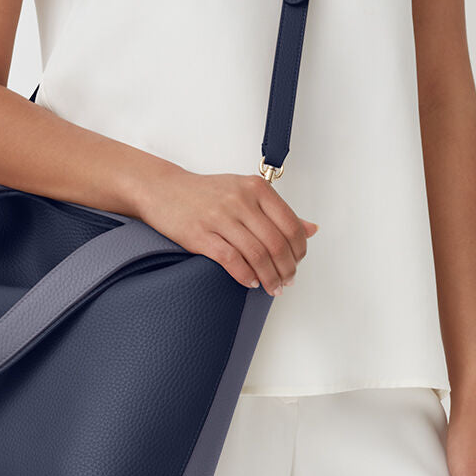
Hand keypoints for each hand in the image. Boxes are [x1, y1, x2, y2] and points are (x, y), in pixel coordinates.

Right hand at [138, 168, 317, 295]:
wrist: (163, 189)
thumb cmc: (206, 193)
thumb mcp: (245, 192)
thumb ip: (278, 211)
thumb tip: (312, 229)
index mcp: (256, 188)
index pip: (290, 225)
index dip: (299, 250)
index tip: (297, 262)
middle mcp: (240, 200)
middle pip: (276, 243)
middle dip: (286, 268)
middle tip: (287, 281)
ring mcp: (220, 217)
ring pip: (257, 255)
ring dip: (269, 277)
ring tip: (272, 287)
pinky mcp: (201, 234)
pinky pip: (232, 260)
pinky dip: (246, 276)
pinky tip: (251, 282)